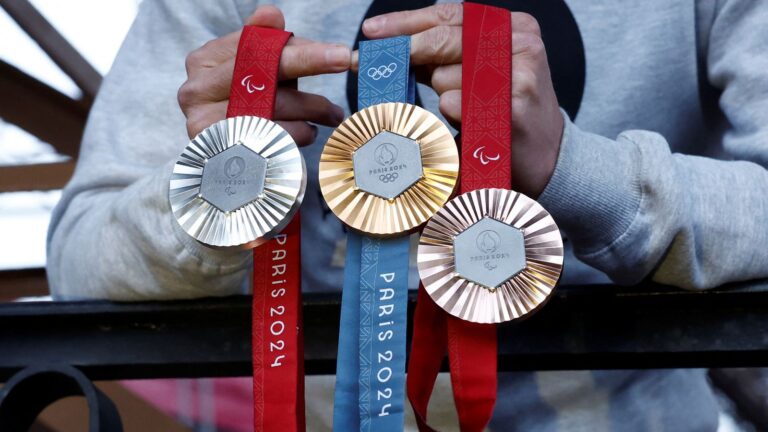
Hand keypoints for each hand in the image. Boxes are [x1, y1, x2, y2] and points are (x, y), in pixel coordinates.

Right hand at [178, 6, 350, 144]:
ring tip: (332, 113)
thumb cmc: (245, 102)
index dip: (301, 50)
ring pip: (272, 109)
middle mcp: (197, 90)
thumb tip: (272, 14)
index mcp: (205, 60)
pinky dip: (298, 134)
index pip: (257, 47)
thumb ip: (265, 42)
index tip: (339, 53)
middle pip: (262, 74)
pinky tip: (308, 131)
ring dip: (312, 108)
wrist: (222, 155)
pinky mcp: (220, 152)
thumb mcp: (254, 68)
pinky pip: (271, 138)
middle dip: (309, 66)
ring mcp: (203, 122)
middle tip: (346, 64)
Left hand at [357, 4, 562, 197]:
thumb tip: (393, 47)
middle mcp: (520, 43)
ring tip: (468, 111)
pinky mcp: (511, 108)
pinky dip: (450, 116)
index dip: (405, 21)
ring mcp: (518, 75)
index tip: (371, 31)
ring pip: (443, 76)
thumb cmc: (506, 111)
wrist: (550, 157)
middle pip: (441, 40)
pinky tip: (471, 125)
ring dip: (440, 96)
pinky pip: (454, 104)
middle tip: (373, 64)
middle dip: (406, 54)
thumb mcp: (480, 72)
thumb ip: (444, 56)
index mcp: (513, 27)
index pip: (449, 14)